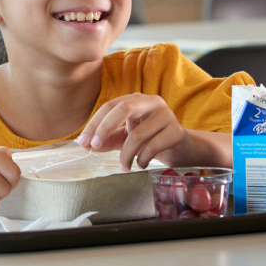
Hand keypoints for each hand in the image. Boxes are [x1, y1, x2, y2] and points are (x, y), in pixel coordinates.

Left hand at [76, 93, 191, 170]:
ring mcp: (166, 115)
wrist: (181, 149)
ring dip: (126, 154)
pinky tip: (140, 164)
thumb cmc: (151, 140)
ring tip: (123, 166)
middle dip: (105, 128)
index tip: (84, 141)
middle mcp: (152, 102)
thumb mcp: (125, 138)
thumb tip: (87, 145)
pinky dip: (142, 159)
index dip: (95, 123)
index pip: (110, 106)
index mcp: (136, 100)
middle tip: (95, 146)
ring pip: (138, 134)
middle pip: (124, 108)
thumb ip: (107, 140)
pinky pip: (153, 146)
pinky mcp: (177, 131)